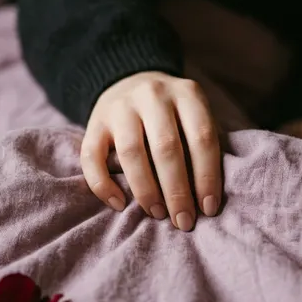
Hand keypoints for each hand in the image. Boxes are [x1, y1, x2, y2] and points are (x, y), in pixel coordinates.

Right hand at [81, 71, 221, 230]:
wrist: (130, 79)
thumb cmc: (172, 112)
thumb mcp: (194, 113)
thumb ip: (201, 144)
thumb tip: (207, 198)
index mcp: (187, 93)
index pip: (202, 138)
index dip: (207, 177)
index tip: (209, 209)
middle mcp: (153, 94)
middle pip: (167, 147)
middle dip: (177, 191)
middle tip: (183, 221)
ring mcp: (120, 107)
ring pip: (131, 153)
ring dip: (146, 190)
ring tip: (157, 214)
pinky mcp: (94, 122)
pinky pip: (92, 157)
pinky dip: (103, 185)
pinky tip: (119, 204)